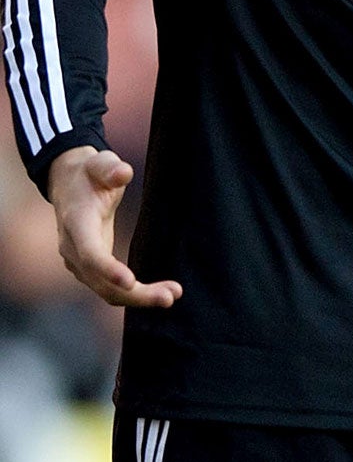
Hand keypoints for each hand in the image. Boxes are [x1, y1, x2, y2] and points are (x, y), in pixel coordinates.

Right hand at [47, 147, 180, 308]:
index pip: (90, 254)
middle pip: (101, 283)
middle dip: (135, 294)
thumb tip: (123, 173)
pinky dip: (134, 294)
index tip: (130, 282)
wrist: (69, 184)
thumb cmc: (90, 173)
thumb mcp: (99, 163)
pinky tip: (159, 293)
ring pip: (106, 291)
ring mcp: (79, 262)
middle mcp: (73, 249)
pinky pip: (110, 289)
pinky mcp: (90, 268)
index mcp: (76, 224)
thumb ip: (110, 168)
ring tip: (172, 295)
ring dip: (138, 298)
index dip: (108, 269)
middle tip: (171, 297)